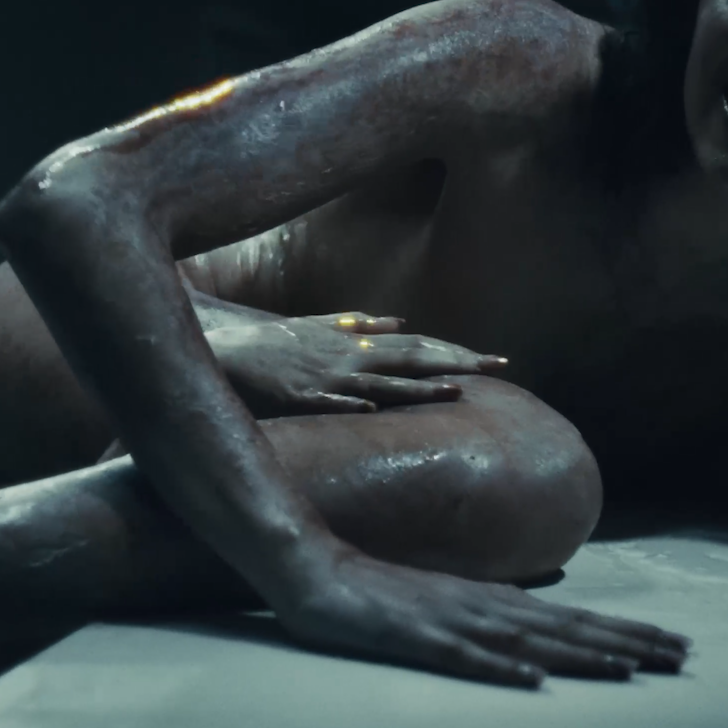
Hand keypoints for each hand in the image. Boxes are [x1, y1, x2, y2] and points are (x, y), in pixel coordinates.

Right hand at [206, 312, 507, 418]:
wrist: (228, 353)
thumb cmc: (275, 344)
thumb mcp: (320, 325)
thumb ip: (359, 323)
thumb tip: (397, 320)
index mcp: (358, 343)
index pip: (418, 346)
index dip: (456, 352)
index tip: (492, 360)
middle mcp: (351, 357)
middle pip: (413, 360)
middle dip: (457, 363)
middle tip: (498, 368)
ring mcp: (329, 377)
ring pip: (382, 382)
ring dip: (419, 386)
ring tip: (457, 390)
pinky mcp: (302, 396)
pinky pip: (332, 400)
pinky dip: (355, 401)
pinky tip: (377, 407)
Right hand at [271, 544, 690, 687]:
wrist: (317, 570)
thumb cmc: (382, 594)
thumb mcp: (450, 605)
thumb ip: (494, 615)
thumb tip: (540, 633)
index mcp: (496, 602)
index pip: (574, 620)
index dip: (626, 633)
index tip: (674, 645)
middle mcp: (486, 608)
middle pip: (568, 629)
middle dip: (629, 643)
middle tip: (683, 655)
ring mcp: (453, 622)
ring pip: (531, 642)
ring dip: (583, 655)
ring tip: (633, 668)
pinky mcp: (417, 640)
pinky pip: (463, 659)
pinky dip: (499, 669)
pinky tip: (532, 682)